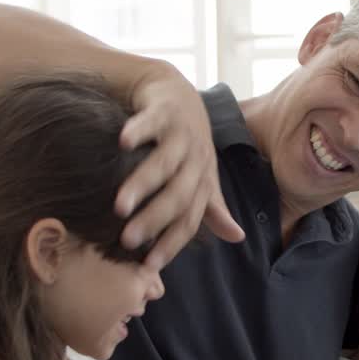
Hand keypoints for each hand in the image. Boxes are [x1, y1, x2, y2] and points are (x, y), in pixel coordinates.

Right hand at [116, 64, 244, 269]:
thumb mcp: (201, 175)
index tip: (149, 267)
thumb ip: (213, 208)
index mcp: (203, 180)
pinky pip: (152, 121)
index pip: (190, 218)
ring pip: (164, 162)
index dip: (172, 243)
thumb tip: (238, 238)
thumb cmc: (187, 143)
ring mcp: (181, 133)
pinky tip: (122, 143)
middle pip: (178, 194)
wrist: (176, 93)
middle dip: (154, 219)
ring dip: (144, 183)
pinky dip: (139, 130)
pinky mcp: (164, 109)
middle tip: (127, 240)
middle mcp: (195, 159)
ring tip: (120, 205)